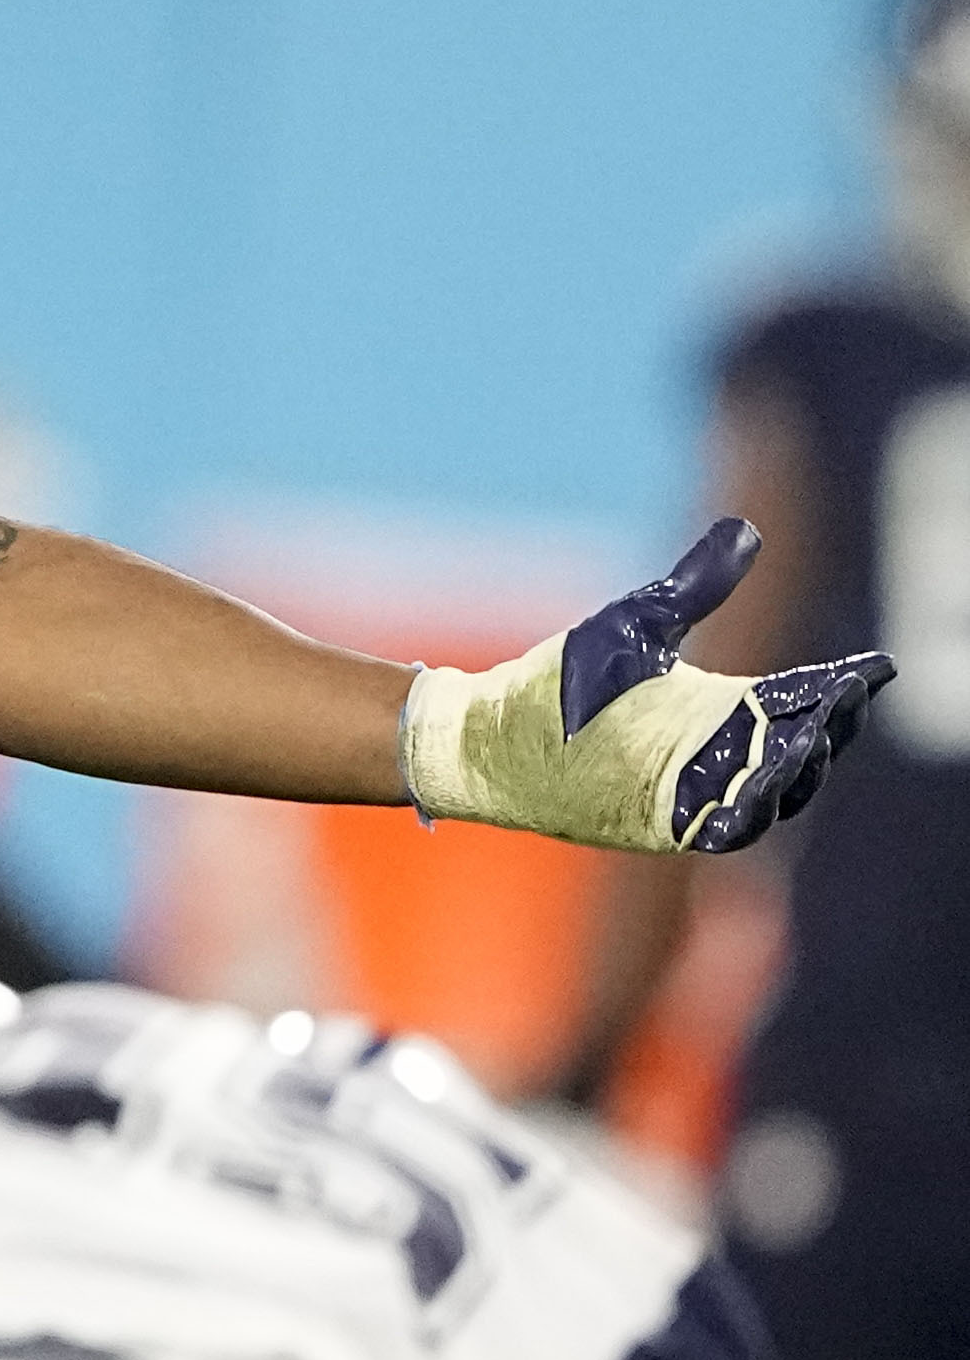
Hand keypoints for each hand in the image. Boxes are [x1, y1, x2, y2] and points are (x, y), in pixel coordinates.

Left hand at [403, 520, 889, 855]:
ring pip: (771, 796)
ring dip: (796, 773)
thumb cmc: (563, 683)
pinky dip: (747, 812)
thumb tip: (746, 530)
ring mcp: (693, 794)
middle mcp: (717, 755)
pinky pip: (721, 829)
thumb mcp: (637, 626)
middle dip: (829, 730)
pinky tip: (758, 792)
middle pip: (799, 752)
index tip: (870, 669)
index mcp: (721, 709)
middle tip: (843, 701)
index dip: (841, 690)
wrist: (488, 733)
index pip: (801, 701)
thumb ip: (694, 587)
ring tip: (809, 741)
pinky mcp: (662, 826)